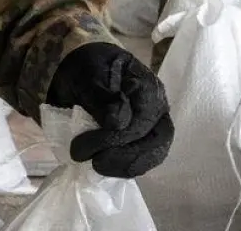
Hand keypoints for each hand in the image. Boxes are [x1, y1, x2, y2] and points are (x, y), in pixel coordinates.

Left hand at [45, 42, 173, 177]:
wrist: (81, 72)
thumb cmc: (85, 70)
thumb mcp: (86, 76)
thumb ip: (102, 97)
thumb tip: (118, 123)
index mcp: (147, 85)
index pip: (143, 118)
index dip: (115, 137)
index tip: (81, 146)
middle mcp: (157, 106)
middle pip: (159, 138)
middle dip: (127, 156)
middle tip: (94, 162)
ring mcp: (153, 124)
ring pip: (156, 152)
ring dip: (127, 166)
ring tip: (97, 167)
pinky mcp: (143, 139)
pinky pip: (145, 159)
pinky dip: (127, 168)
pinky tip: (106, 170)